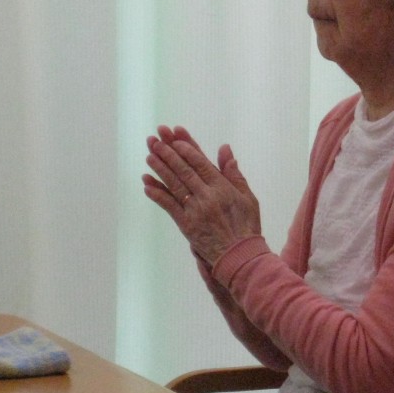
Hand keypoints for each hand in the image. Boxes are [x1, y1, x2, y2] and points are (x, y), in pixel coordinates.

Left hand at [142, 125, 261, 263]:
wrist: (240, 256)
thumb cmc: (246, 227)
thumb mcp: (247, 197)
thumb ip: (234, 173)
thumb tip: (225, 149)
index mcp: (222, 187)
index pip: (200, 162)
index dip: (186, 148)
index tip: (174, 136)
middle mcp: (207, 196)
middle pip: (184, 170)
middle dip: (168, 152)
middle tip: (154, 139)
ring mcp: (195, 210)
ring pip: (174, 184)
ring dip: (159, 168)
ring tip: (149, 155)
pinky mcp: (186, 224)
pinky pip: (168, 205)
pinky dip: (157, 193)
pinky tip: (146, 183)